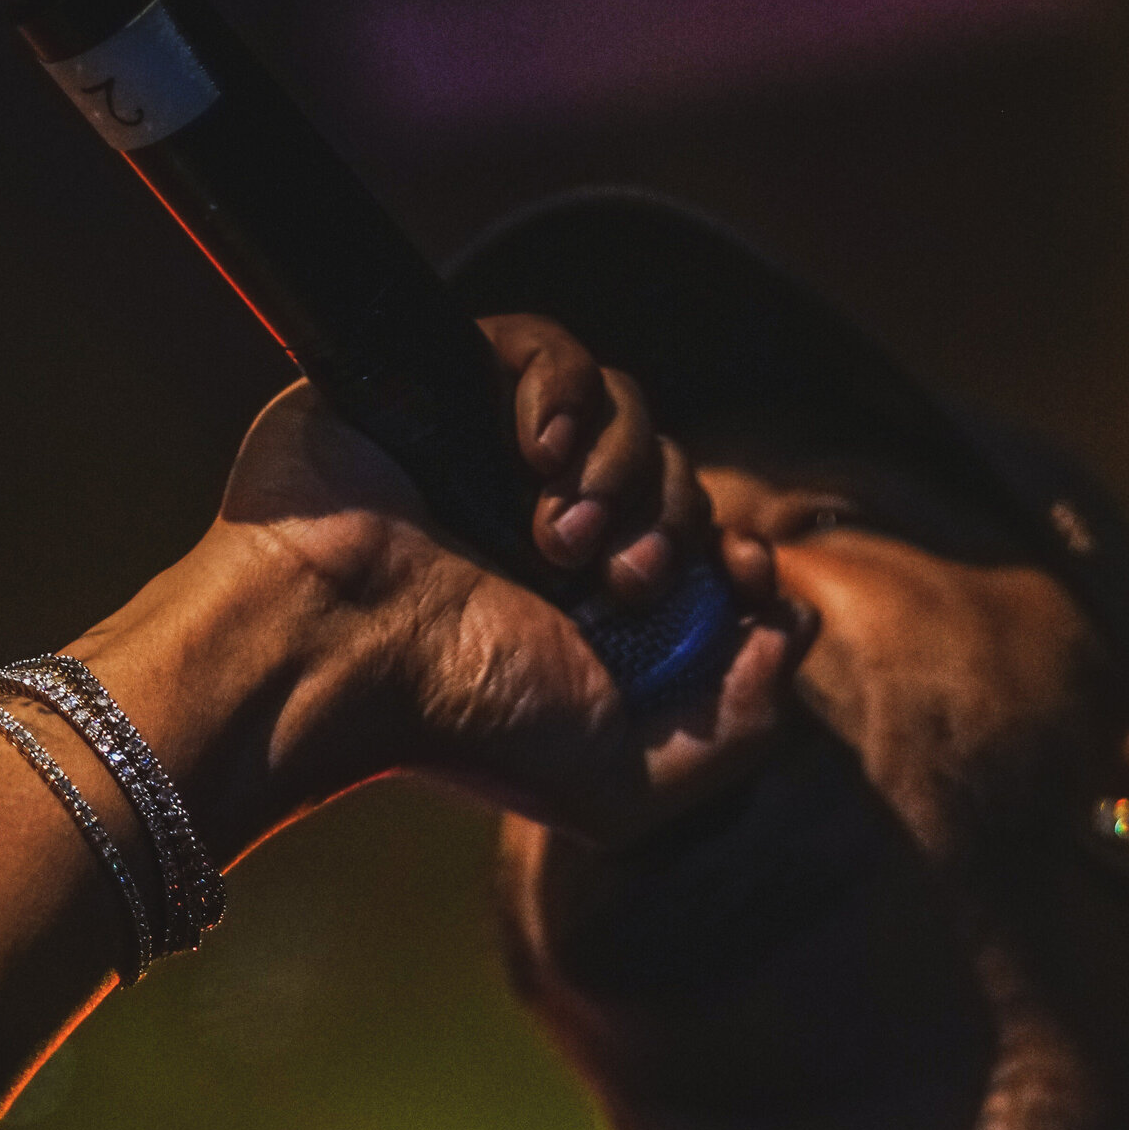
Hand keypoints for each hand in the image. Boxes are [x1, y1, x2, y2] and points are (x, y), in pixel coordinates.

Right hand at [211, 315, 808, 843]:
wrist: (341, 652)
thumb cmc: (463, 723)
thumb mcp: (625, 783)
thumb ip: (734, 734)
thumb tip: (787, 635)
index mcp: (594, 613)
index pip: (710, 550)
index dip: (746, 556)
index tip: (748, 577)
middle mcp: (552, 530)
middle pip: (678, 477)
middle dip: (677, 525)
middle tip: (624, 582)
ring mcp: (499, 455)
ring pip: (630, 409)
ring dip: (625, 470)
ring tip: (563, 533)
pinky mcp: (450, 384)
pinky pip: (549, 346)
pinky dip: (567, 388)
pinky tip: (541, 448)